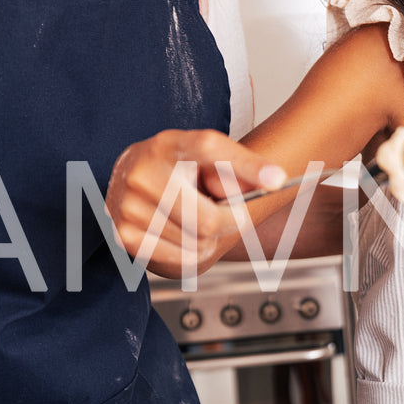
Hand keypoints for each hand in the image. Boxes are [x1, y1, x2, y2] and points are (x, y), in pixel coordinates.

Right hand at [106, 129, 284, 276]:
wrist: (129, 176)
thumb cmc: (177, 167)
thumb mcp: (206, 156)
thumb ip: (240, 165)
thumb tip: (275, 181)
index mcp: (168, 144)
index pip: (210, 147)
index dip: (247, 165)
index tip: (278, 180)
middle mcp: (143, 172)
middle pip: (208, 219)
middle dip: (229, 223)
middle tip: (230, 216)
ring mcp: (129, 206)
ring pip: (196, 243)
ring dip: (209, 240)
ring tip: (198, 220)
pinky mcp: (125, 236)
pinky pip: (180, 259)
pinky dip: (192, 253)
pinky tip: (184, 235)